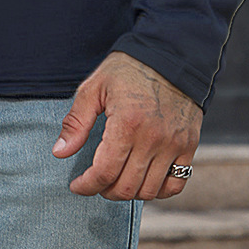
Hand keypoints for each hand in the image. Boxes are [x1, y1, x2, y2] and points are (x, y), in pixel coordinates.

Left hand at [51, 52, 201, 199]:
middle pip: (126, 187)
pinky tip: (143, 180)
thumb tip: (60, 152)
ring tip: (116, 181)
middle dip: (104, 191)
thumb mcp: (95, 87)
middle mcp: (153, 138)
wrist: (169, 54)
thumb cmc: (128, 68)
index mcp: (126, 123)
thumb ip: (76, 121)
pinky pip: (175, 184)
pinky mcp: (189, 146)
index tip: (77, 185)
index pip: (104, 172)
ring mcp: (174, 144)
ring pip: (149, 191)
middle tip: (95, 182)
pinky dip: (158, 191)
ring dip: (129, 193)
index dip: (87, 185)